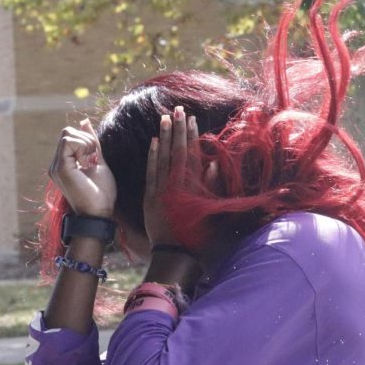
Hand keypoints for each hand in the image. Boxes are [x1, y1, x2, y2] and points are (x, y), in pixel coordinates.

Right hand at [49, 117, 115, 218]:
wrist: (99, 213)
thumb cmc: (101, 193)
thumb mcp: (98, 161)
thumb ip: (91, 143)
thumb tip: (84, 122)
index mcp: (64, 163)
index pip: (70, 136)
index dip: (86, 139)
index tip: (95, 156)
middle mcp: (56, 164)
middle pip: (67, 132)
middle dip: (86, 139)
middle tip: (94, 157)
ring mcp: (56, 166)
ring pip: (67, 134)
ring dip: (85, 143)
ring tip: (91, 161)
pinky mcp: (60, 168)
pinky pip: (68, 142)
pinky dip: (82, 146)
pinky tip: (87, 161)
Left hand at [142, 105, 216, 247]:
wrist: (176, 255)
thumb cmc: (198, 235)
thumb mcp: (211, 211)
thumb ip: (212, 186)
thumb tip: (214, 162)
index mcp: (191, 187)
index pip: (191, 155)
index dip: (191, 136)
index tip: (191, 119)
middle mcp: (175, 185)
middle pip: (176, 152)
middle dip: (177, 130)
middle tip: (177, 110)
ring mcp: (161, 190)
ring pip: (162, 158)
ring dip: (163, 137)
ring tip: (163, 118)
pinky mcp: (150, 198)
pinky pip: (150, 172)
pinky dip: (151, 156)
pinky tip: (153, 141)